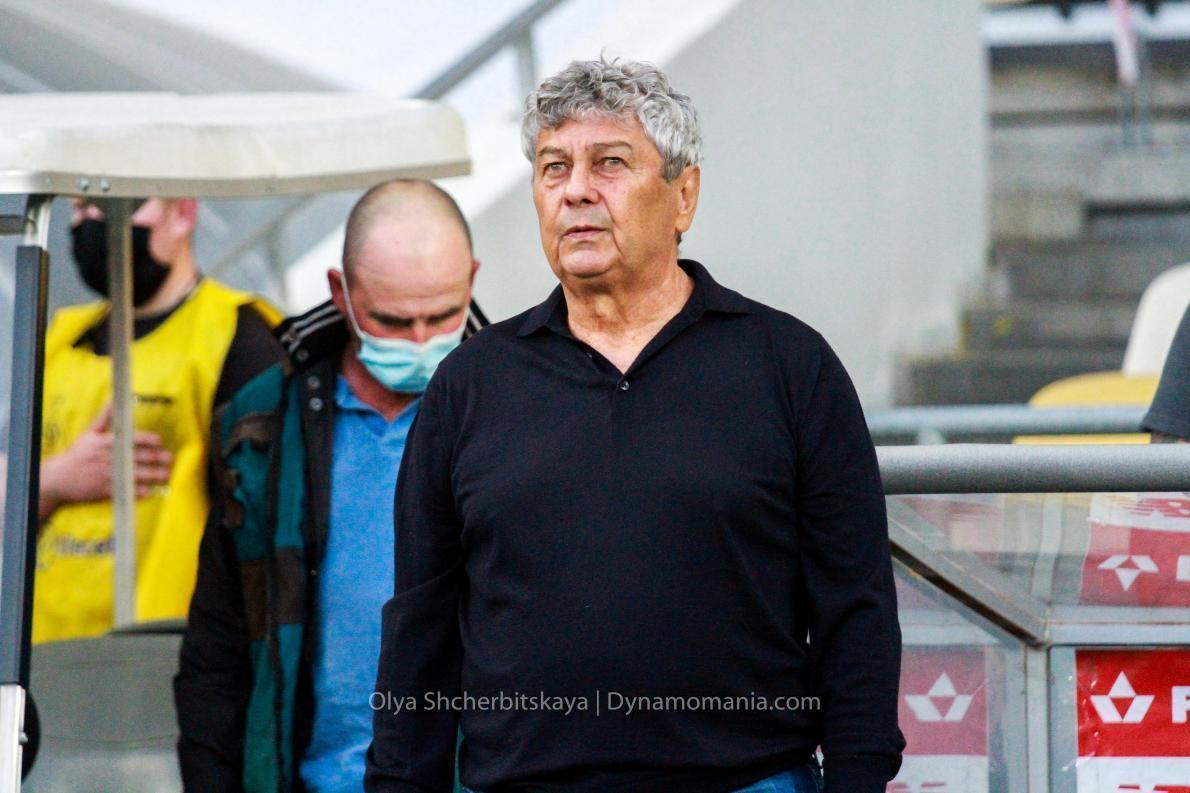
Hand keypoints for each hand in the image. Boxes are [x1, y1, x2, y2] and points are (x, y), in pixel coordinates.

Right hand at [39, 404, 172, 519]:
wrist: (58, 479)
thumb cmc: (76, 455)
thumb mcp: (89, 434)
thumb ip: (104, 418)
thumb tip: (112, 401)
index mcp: (108, 442)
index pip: (133, 439)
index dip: (149, 440)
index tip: (160, 442)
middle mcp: (111, 458)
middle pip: (140, 457)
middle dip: (158, 458)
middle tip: (170, 459)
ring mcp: (109, 475)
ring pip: (137, 475)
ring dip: (154, 476)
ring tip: (166, 475)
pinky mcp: (106, 490)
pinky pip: (126, 491)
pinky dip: (138, 491)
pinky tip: (149, 491)